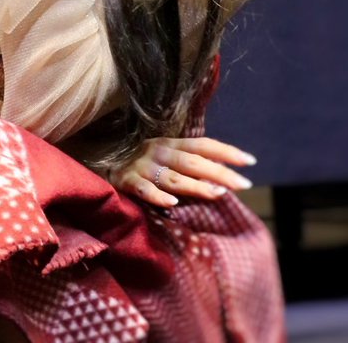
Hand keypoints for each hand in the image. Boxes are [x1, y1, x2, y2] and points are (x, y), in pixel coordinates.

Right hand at [108, 135, 255, 208]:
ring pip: (173, 176)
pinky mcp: (126, 180)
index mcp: (170, 143)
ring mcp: (142, 165)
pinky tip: (171, 204)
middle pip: (194, 162)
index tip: (250, 161)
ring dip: (196, 185)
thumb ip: (188, 166)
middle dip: (220, 172)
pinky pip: (144, 189)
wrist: (97, 159)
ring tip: (218, 193)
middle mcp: (159, 150)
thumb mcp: (164, 158)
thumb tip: (222, 180)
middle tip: (244, 184)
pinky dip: (157, 196)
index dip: (226, 151)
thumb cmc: (138, 162)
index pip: (203, 145)